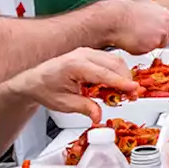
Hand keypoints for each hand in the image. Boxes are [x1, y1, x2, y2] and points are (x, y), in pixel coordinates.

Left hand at [6, 48, 137, 122]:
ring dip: (123, 76)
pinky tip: (114, 87)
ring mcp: (87, 52)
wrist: (34, 80)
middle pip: (114, 64)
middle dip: (126, 80)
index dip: (121, 83)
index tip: (134, 90)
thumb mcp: (64, 104)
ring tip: (123, 94)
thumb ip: (84, 108)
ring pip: (115, 60)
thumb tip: (98, 115)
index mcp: (75, 65)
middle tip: (131, 97)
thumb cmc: (45, 88)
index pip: (104, 73)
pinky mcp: (90, 54)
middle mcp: (82, 54)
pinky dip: (116, 73)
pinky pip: (109, 61)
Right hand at [106, 0, 168, 53]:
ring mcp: (161, 33)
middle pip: (165, 37)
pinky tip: (132, 42)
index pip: (167, 28)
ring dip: (147, 44)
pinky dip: (140, 49)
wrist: (115, 18)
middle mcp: (166, 23)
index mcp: (164, 13)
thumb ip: (150, 10)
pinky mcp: (154, 43)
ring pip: (157, 45)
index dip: (157, 32)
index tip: (151, 34)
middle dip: (155, 39)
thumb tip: (148, 12)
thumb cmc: (123, 11)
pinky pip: (148, 50)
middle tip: (143, 39)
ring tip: (135, 38)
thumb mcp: (141, 3)